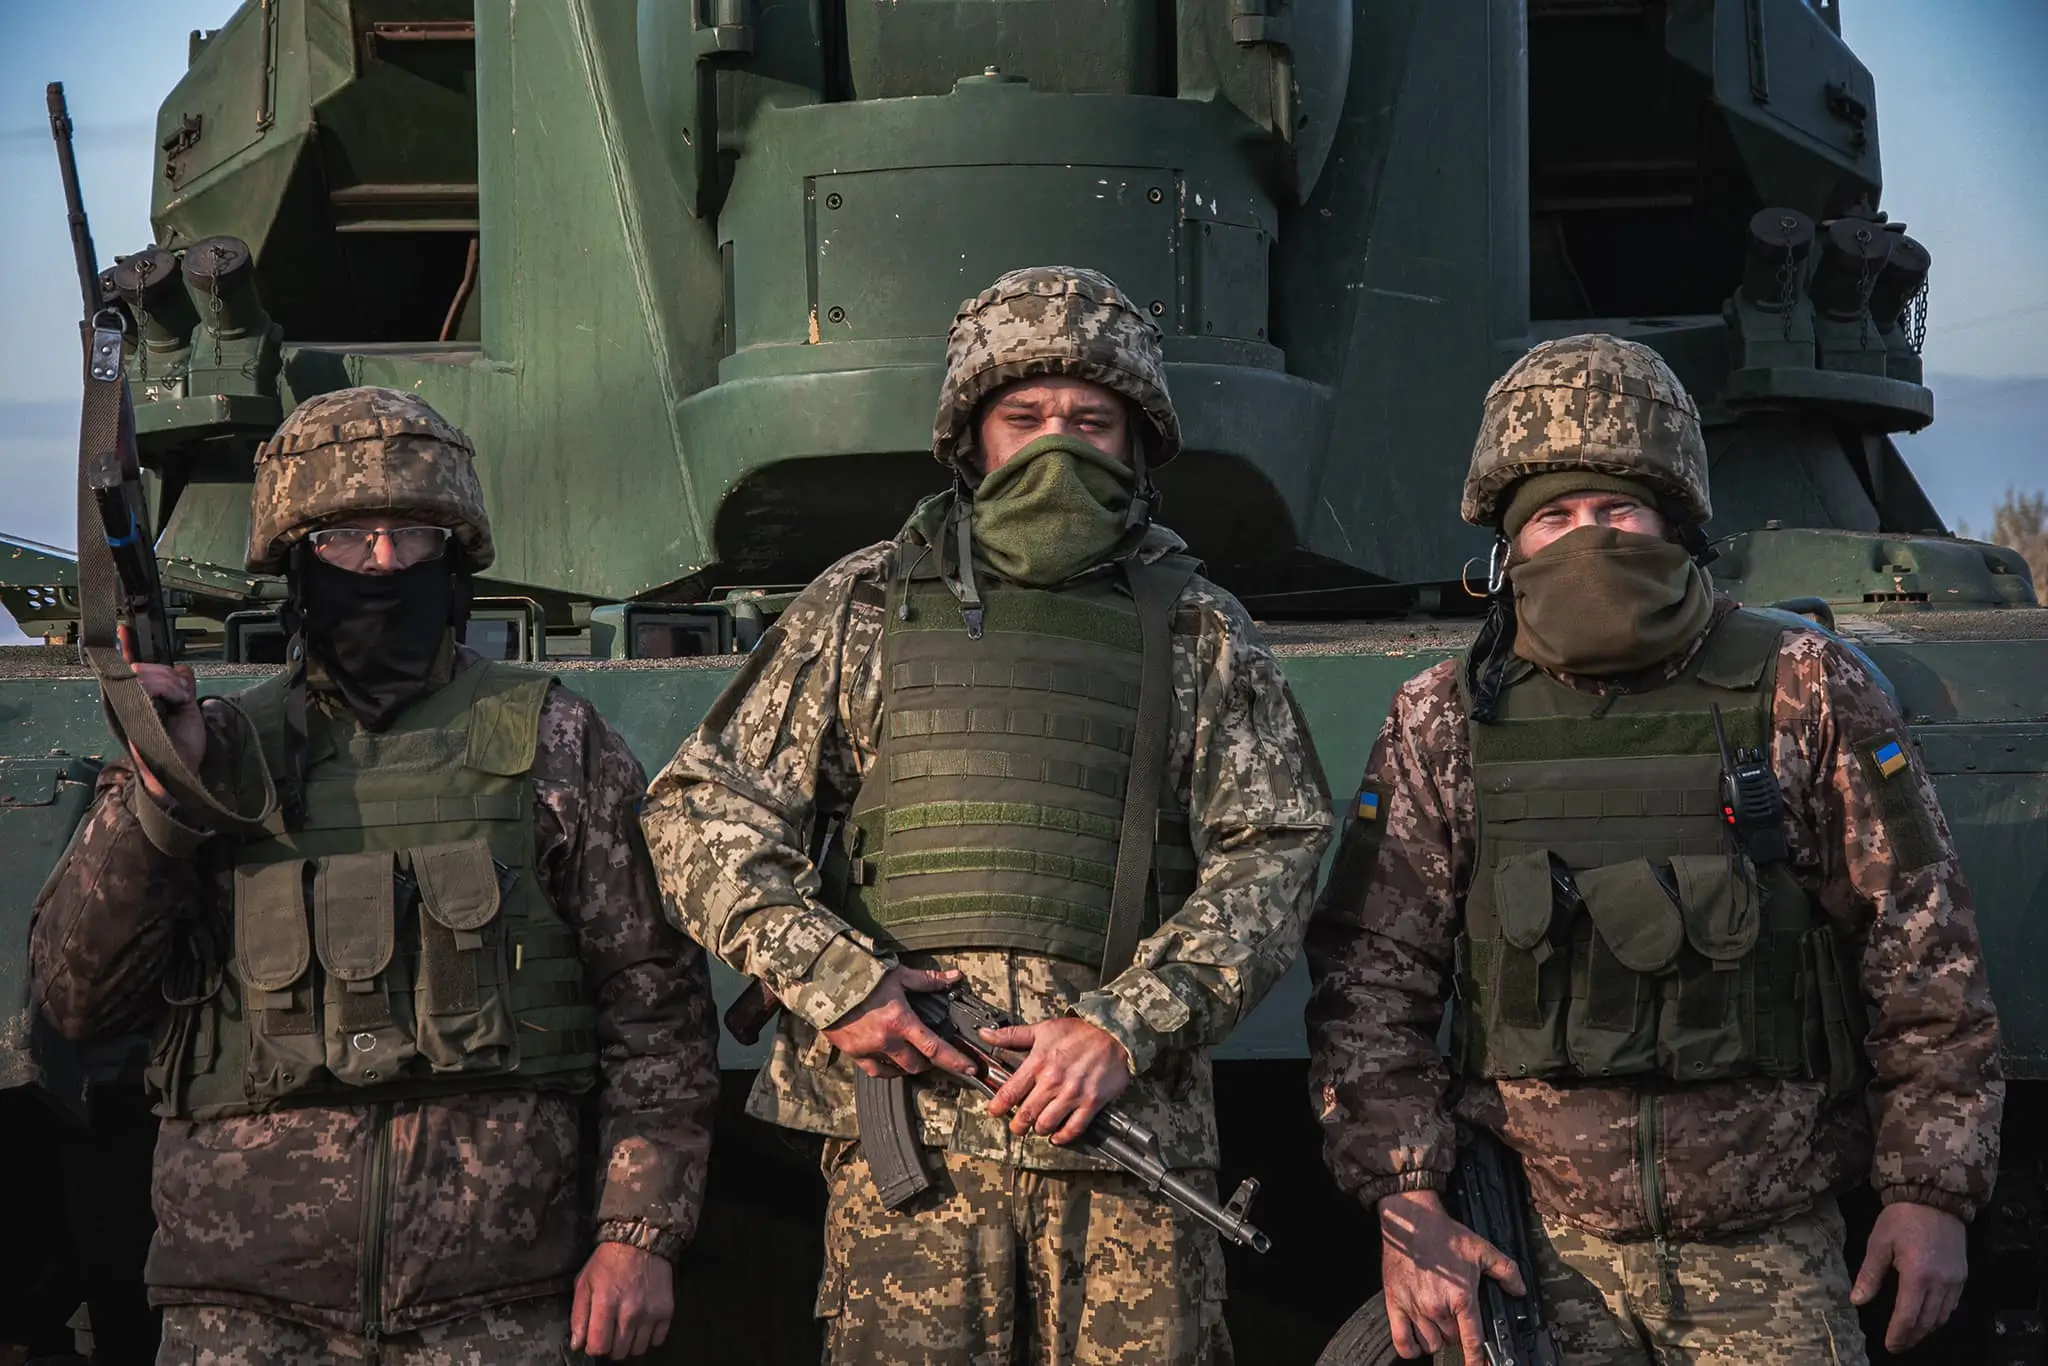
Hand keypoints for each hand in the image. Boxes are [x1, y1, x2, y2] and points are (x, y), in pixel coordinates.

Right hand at [125, 659, 206, 803]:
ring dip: (170, 683)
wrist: (178, 770)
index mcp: (142, 700)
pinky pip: (143, 687)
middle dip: (168, 676)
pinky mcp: (128, 714)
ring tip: (182, 701)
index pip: (139, 669)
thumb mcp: (188, 710)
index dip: (152, 664)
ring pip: (142, 674)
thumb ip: (183, 687)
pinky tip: (178, 701)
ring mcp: (127, 708)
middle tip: (184, 695)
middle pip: (141, 669)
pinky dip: (166, 688)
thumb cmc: (182, 746)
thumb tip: (181, 667)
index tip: (162, 666)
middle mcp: (130, 702)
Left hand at [571, 1241, 673, 1357]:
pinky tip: (642, 1324)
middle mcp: (630, 1312)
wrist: (641, 1240)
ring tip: (626, 1328)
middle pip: (619, 1352)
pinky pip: (657, 1340)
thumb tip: (578, 1343)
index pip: (599, 1347)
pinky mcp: (666, 1310)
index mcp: (606, 1304)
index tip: (594, 1340)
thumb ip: (578, 1316)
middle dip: (611, 1346)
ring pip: (638, 1349)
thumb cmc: (609, 1261)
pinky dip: (649, 1336)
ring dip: (630, 1343)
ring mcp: (650, 1312)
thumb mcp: (584, 1282)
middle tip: (610, 1331)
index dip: (593, 1347)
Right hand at [823, 966, 975, 1078]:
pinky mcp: (852, 1052)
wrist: (826, 980)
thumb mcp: (899, 975)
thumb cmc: (863, 975)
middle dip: (930, 1063)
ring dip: (909, 1066)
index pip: (935, 1048)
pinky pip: (875, 1070)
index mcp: (901, 1021)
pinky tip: (892, 1061)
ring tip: (913, 1056)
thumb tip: (955, 977)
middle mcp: (886, 1040)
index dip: (954, 1061)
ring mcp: (868, 1049)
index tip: (969, 1069)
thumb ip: (928, 980)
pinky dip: (887, 1068)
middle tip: (935, 1055)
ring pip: (897, 1070)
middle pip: (917, 1064)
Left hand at [981, 1016, 1131, 1144]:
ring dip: (1039, 1129)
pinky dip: (1063, 1137)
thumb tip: (985, 1034)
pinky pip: (1074, 1128)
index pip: (1010, 1091)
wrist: (1114, 1033)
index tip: (993, 1111)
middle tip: (1016, 1126)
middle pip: (1026, 1114)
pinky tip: (1057, 1136)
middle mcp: (1053, 1081)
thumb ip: (1011, 1035)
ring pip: (1047, 1124)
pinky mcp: (1091, 1102)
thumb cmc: (1078, 1031)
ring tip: (1038, 1127)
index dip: (998, 1106)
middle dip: (1017, 1125)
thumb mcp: (1043, 1029)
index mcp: (1039, 1063)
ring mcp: (1073, 1094)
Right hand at [1378, 1189, 1525, 1361]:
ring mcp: (1414, 1308)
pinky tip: (1417, 1343)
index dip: (1479, 1361)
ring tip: (1438, 1324)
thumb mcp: (1482, 1250)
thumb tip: (1519, 1290)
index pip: (1472, 1342)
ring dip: (1436, 1339)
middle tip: (1456, 1317)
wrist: (1411, 1221)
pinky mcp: (1394, 1303)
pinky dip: (1410, 1349)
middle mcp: (1438, 1307)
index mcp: (1461, 1298)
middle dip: (1457, 1333)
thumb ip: (1506, 1271)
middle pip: (1452, 1340)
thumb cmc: (1444, 1234)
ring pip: (1430, 1343)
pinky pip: (1402, 1341)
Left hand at [1851, 1201, 1967, 1352]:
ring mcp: (1955, 1280)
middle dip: (1912, 1337)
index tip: (1890, 1345)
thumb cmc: (1901, 1219)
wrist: (1934, 1198)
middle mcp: (1940, 1283)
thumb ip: (1869, 1275)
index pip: (1908, 1316)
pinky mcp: (1962, 1275)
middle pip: (1927, 1321)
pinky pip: (1953, 1304)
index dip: (1899, 1335)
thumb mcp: (1878, 1244)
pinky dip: (1940, 1316)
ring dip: (1927, 1329)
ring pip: (1942, 1316)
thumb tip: (1856, 1301)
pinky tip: (1929, 1317)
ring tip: (1911, 1334)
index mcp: (1917, 1275)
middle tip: (1898, 1345)